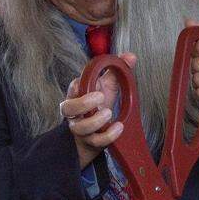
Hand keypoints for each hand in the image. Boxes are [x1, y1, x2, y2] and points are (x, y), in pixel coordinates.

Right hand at [60, 53, 137, 167]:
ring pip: (80, 127)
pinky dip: (108, 135)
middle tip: (100, 97)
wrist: (95, 135)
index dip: (77, 86)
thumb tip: (130, 56)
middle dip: (82, 103)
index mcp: (77, 95)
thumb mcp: (107, 88)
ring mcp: (80, 129)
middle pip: (68, 108)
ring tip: (109, 113)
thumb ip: (117, 72)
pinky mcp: (90, 142)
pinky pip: (96, 141)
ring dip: (95, 120)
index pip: (72, 88)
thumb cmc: (98, 108)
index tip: (88, 82)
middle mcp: (75, 113)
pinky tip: (118, 127)